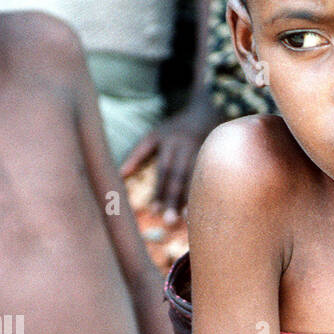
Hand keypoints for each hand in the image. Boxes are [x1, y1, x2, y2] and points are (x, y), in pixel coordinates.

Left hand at [121, 90, 222, 219]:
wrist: (207, 112)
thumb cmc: (175, 130)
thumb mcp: (154, 136)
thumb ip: (138, 154)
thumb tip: (119, 174)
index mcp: (167, 141)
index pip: (163, 169)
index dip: (159, 190)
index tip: (154, 211)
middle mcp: (185, 146)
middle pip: (178, 176)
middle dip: (173, 198)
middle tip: (168, 221)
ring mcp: (202, 152)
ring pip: (195, 179)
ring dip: (191, 200)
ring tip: (186, 221)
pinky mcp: (214, 158)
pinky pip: (209, 180)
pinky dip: (205, 196)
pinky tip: (204, 211)